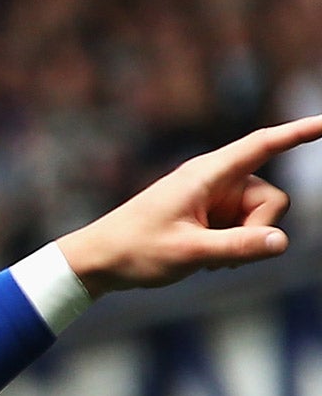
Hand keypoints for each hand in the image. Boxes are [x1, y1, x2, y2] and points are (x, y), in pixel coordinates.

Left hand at [58, 115, 321, 297]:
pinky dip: (236, 248)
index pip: (262, 145)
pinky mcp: (212, 217)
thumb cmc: (135, 251)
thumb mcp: (189, 252)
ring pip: (260, 220)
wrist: (98, 262)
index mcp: (207, 175)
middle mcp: (216, 181)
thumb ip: (237, 248)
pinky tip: (207, 261)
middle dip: (259, 231)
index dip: (298, 133)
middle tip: (223, 259)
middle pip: (272, 200)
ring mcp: (215, 200)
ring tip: (208, 260)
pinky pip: (245, 231)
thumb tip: (281, 243)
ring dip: (245, 244)